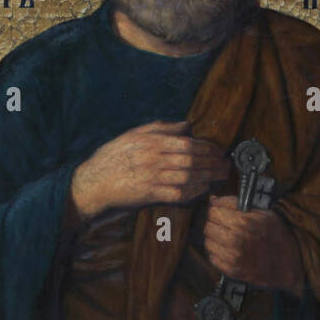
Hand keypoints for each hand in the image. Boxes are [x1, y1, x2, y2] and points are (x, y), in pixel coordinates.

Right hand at [70, 121, 229, 219]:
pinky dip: (193, 191)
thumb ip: (161, 128)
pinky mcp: (149, 194)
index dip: (207, 147)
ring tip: (220, 176)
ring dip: (208, 176)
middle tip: (226, 165)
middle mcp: (153, 157)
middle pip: (191, 159)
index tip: (219, 150)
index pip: (187, 142)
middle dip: (212, 162)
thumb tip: (186, 125)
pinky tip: (203, 189)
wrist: (92, 183)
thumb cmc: (112, 157)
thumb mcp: (133, 135)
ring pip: (188, 176)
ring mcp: (151, 177)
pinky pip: (177, 193)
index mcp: (150, 141)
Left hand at [202, 195, 304, 291]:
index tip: (220, 210)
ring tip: (227, 236)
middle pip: (208, 226)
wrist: (289, 262)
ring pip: (208, 242)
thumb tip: (213, 200)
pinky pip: (212, 257)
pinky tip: (228, 249)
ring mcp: (233, 257)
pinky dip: (217, 251)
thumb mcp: (262, 212)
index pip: (213, 211)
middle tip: (224, 223)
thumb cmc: (276, 234)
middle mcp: (236, 240)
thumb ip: (235, 203)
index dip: (216, 209)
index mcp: (244, 222)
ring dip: (215, 238)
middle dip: (215, 223)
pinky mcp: (232, 271)